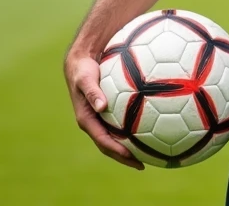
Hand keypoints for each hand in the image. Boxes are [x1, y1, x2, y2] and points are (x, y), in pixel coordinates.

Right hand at [64, 51, 143, 169]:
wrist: (80, 63)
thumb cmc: (82, 71)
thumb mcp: (85, 80)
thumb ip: (93, 92)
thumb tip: (101, 106)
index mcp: (87, 120)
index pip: (102, 140)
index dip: (116, 150)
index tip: (130, 156)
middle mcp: (94, 123)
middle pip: (109, 146)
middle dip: (124, 157)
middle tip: (142, 165)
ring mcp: (100, 119)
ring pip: (115, 139)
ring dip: (128, 149)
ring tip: (148, 155)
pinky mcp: (106, 113)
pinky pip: (119, 126)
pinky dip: (131, 132)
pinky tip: (148, 131)